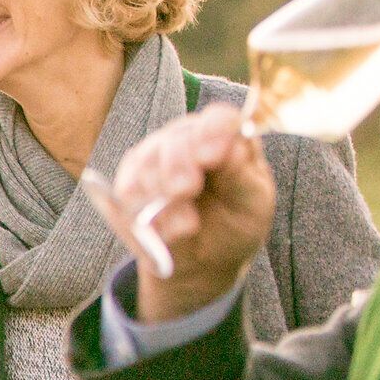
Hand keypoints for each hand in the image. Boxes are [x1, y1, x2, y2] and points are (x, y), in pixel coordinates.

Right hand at [112, 104, 273, 321]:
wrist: (207, 259)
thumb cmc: (235, 223)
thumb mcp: (253, 201)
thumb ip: (243, 173)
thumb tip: (233, 145)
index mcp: (223, 136)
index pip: (216, 119)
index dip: (212, 133)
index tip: (211, 157)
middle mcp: (185, 140)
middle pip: (173, 141)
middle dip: (178, 166)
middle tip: (187, 190)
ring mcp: (152, 159)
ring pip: (144, 166)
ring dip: (163, 199)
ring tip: (187, 225)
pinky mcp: (129, 183)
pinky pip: (126, 194)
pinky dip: (145, 216)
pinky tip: (166, 231)